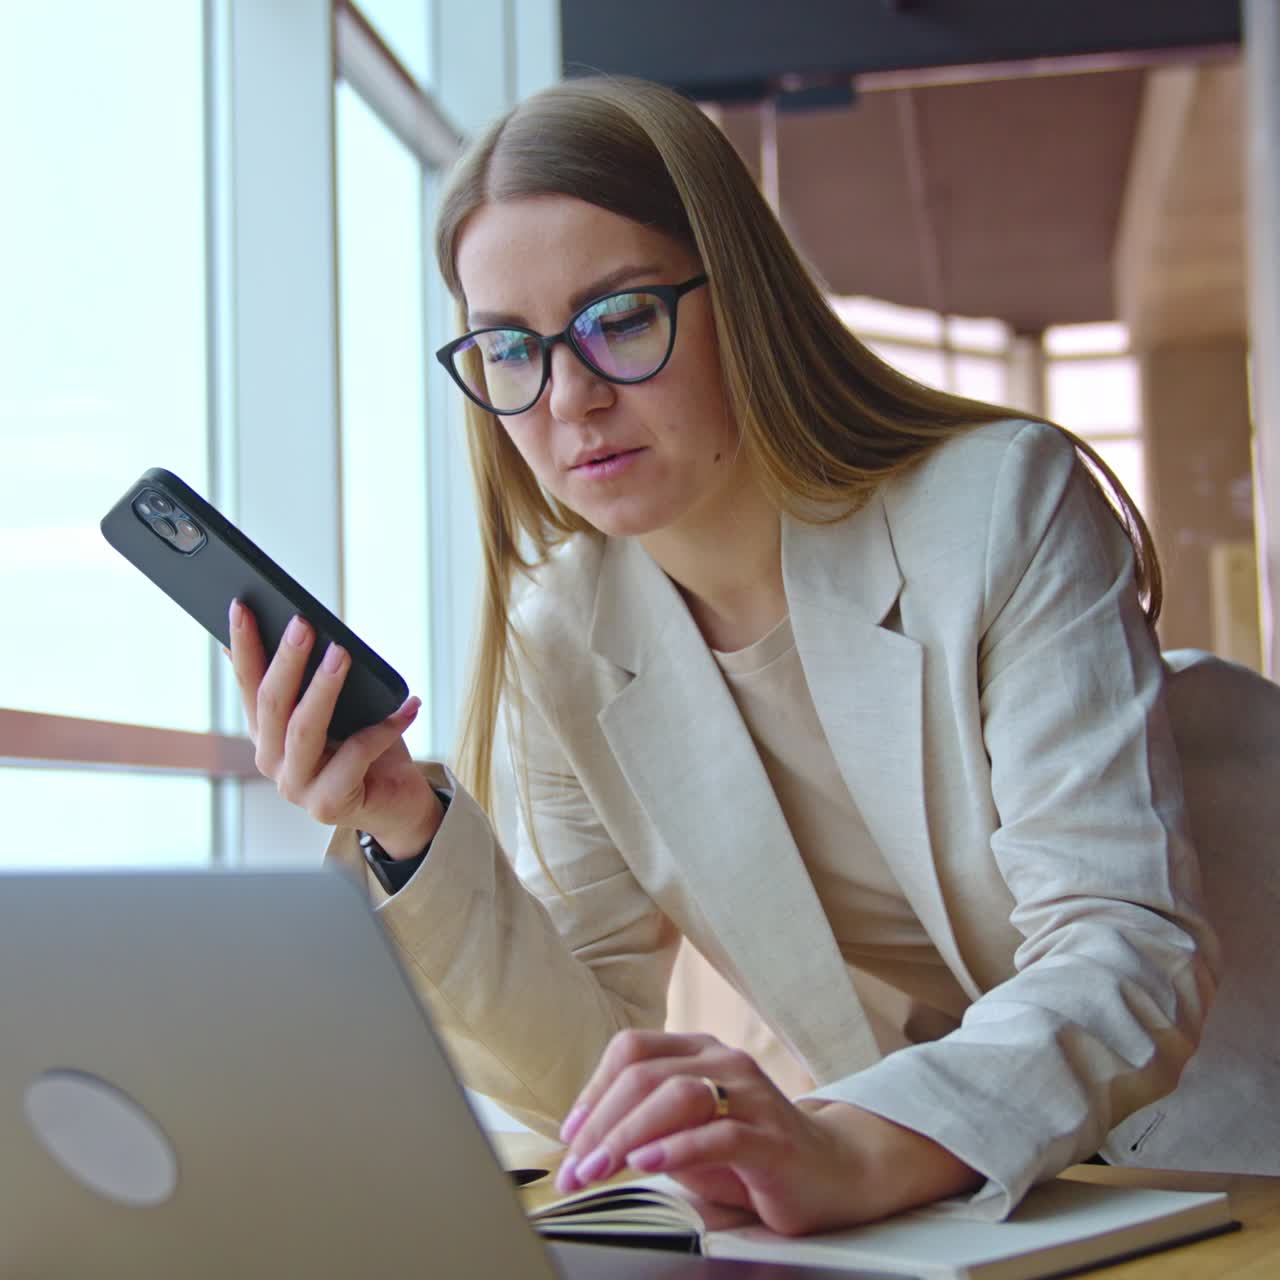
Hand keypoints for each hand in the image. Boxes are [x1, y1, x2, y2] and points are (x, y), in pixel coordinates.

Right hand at [225, 599, 441, 855]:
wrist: (398, 800)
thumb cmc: (368, 746)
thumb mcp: (340, 706)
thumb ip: (313, 678)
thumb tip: (300, 624)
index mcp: (266, 731)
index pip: (248, 681)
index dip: (243, 644)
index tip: (242, 604)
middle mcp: (271, 760)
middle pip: (272, 702)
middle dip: (287, 659)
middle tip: (303, 622)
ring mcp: (295, 786)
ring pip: (304, 728)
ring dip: (324, 687)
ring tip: (344, 653)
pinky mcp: (327, 804)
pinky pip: (356, 754)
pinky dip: (386, 727)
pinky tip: (409, 706)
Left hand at [555, 1030, 979, 1235]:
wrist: (833, 1173)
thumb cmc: (751, 1154)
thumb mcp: (688, 1134)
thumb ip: (646, 1126)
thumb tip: (584, 1142)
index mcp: (699, 1051)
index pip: (631, 1050)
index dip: (593, 1090)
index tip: (569, 1135)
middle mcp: (724, 1062)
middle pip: (645, 1074)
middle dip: (600, 1122)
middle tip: (574, 1167)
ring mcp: (751, 1094)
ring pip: (676, 1096)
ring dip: (627, 1134)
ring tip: (600, 1167)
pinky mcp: (772, 1136)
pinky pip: (719, 1134)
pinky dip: (676, 1149)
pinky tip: (647, 1164)